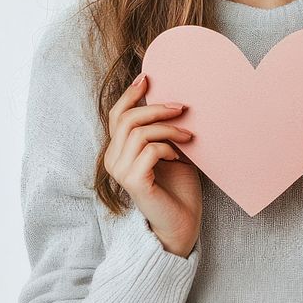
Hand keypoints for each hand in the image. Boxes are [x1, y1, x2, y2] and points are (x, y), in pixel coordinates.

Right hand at [103, 73, 201, 256]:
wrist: (182, 223)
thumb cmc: (179, 188)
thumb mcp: (170, 150)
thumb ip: (162, 131)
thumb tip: (171, 99)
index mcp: (119, 151)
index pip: (116, 116)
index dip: (130, 95)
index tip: (148, 78)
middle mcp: (113, 160)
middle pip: (127, 119)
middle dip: (156, 108)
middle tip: (183, 108)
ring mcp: (121, 172)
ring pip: (139, 132)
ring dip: (168, 129)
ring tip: (189, 137)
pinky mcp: (134, 181)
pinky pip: (149, 150)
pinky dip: (168, 148)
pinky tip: (179, 158)